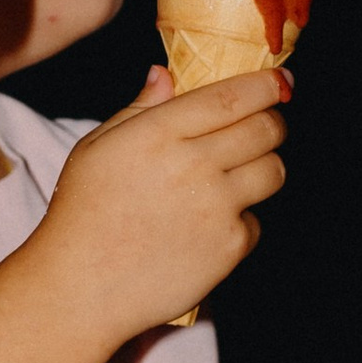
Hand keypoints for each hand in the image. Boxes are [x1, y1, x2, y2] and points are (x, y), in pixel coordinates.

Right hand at [35, 65, 288, 342]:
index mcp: (159, 133)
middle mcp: (194, 165)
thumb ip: (138, 108)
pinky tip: (208, 225)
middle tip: (266, 125)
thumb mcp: (95, 148)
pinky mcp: (228, 247)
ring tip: (238, 174)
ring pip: (273, 171)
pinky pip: (255, 221)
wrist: (80, 287)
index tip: (280, 80)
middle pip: (266, 129)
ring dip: (265, 166)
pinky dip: (240, 220)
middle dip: (274, 122)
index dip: (267, 84)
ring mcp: (216, 208)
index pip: (233, 96)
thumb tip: (166, 75)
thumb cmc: (82, 214)